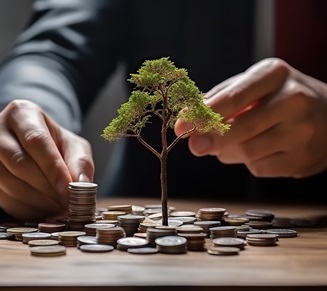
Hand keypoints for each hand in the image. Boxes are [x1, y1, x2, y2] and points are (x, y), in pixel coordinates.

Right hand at [0, 100, 93, 220]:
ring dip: (37, 202)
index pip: (37, 141)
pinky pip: (2, 198)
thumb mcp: (73, 145)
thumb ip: (81, 161)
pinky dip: (26, 209)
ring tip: (58, 208)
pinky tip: (43, 211)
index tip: (67, 189)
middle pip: (19, 162)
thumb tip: (83, 184)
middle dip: (46, 188)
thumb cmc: (56, 144)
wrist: (33, 148)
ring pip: (8, 183)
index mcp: (23, 113)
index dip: (53, 167)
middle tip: (66, 203)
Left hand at [175, 58, 326, 177]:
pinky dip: (249, 162)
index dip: (204, 115)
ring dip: (229, 152)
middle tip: (195, 146)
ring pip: (247, 152)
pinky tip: (260, 149)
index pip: (233, 96)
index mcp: (274, 74)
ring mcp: (302, 131)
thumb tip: (187, 123)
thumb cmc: (278, 97)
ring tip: (234, 142)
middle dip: (212, 140)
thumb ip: (218, 101)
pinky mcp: (303, 158)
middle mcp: (293, 99)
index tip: (182, 127)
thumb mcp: (253, 86)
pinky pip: (259, 167)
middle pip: (241, 128)